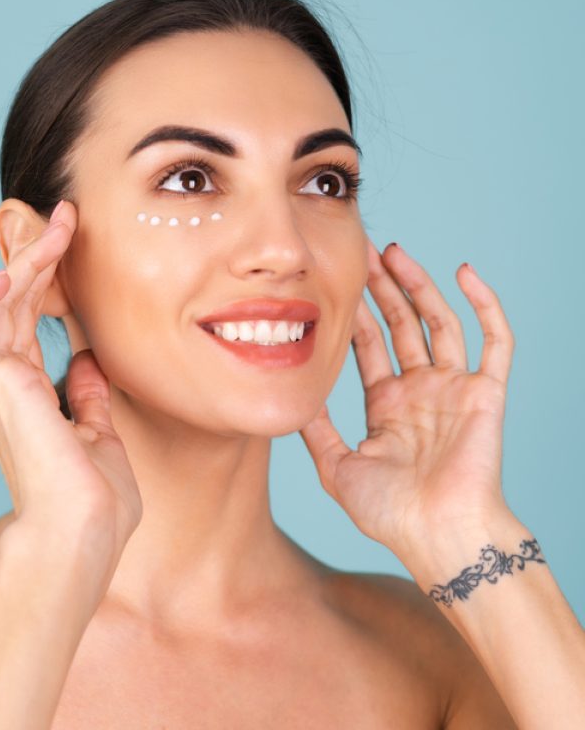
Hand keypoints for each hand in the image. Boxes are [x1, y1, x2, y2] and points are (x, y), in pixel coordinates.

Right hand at [0, 200, 141, 582]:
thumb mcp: (99, 434)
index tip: (72, 244)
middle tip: (64, 218)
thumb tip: (87, 359)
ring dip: (16, 266)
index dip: (44, 281)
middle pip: (8, 305)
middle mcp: (6, 388)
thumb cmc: (94, 503)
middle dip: (35, 258)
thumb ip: (86, 395)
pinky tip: (4, 276)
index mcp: (28, 397)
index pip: (26, 323)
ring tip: (49, 233)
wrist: (85, 538)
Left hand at [299, 238, 514, 560]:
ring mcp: (454, 388)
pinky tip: (463, 272)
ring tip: (396, 253)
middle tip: (364, 250)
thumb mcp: (337, 466)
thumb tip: (293, 395)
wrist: (438, 536)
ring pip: (439, 322)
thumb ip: (317, 429)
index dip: (354, 313)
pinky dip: (484, 305)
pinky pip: (493, 341)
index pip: (369, 346)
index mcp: (387, 405)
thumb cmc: (391, 513)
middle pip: (401, 325)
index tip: (336, 281)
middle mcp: (420, 391)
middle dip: (382, 288)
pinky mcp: (486, 392)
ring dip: (420, 286)